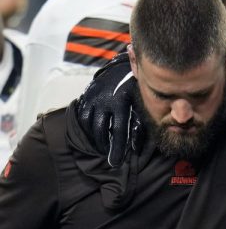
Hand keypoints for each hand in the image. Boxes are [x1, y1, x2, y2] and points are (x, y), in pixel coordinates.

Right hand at [75, 52, 139, 166]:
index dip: (116, 148)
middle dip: (103, 146)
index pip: (117, 131)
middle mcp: (104, 101)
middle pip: (100, 130)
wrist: (122, 67)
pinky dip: (87, 127)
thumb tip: (135, 147)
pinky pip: (82, 116)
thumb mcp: (141, 105)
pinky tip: (93, 134)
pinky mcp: (86, 95)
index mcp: (121, 103)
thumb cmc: (136, 90)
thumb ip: (138, 125)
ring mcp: (93, 97)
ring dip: (94, 138)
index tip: (115, 162)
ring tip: (101, 147)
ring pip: (89, 124)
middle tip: (107, 156)